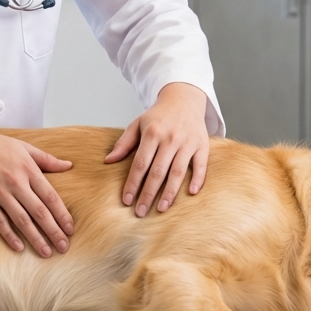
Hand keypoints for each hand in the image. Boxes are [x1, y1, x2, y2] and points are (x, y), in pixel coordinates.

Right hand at [0, 116, 74, 256]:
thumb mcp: (24, 147)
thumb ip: (47, 159)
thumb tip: (69, 165)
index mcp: (28, 169)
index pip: (51, 197)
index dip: (62, 215)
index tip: (71, 229)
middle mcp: (16, 183)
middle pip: (39, 212)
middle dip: (54, 231)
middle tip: (64, 247)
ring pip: (22, 220)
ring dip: (36, 238)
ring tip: (46, 253)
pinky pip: (0, 222)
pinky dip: (10, 236)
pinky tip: (19, 247)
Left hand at [104, 82, 208, 215]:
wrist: (183, 98)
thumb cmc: (158, 116)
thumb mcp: (137, 124)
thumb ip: (124, 143)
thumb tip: (108, 161)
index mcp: (152, 133)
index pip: (140, 164)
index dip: (132, 183)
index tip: (126, 200)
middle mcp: (170, 138)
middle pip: (157, 172)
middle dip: (148, 194)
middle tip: (140, 212)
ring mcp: (187, 142)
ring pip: (178, 172)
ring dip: (169, 193)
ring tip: (161, 209)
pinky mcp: (202, 144)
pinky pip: (201, 165)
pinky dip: (197, 179)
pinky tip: (190, 194)